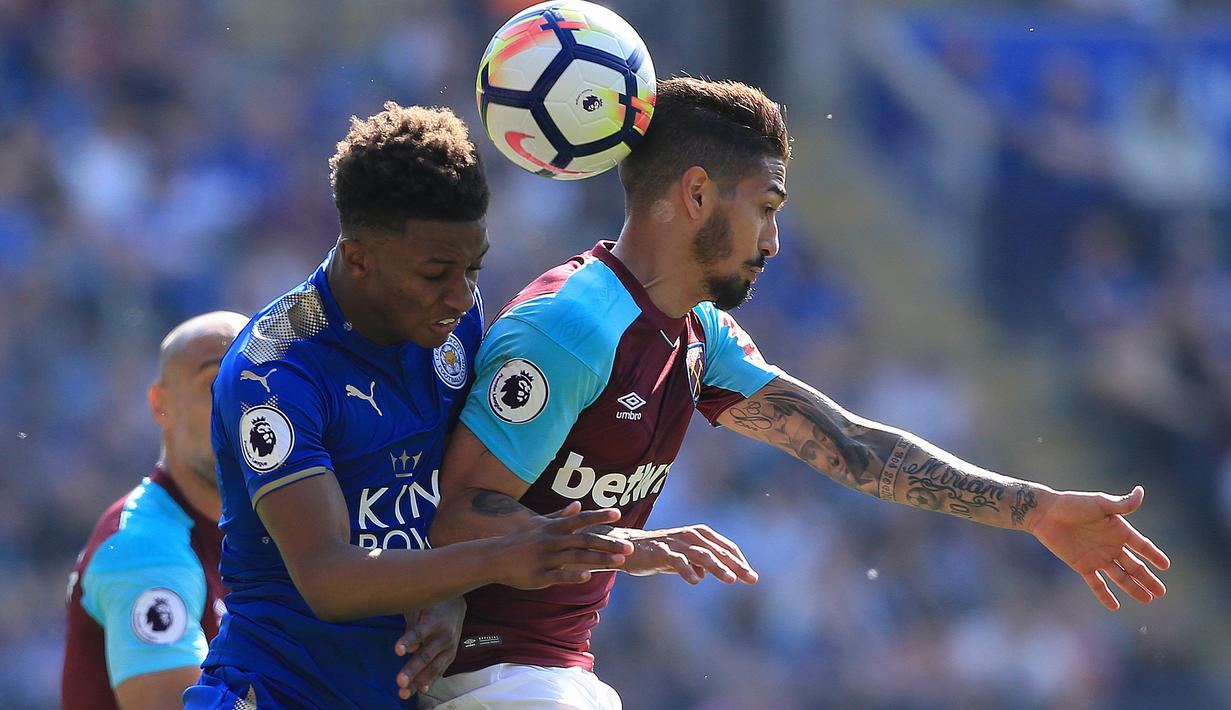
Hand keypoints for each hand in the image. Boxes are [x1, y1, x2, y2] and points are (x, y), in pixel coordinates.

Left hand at [394, 597, 465, 699]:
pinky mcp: (451, 655)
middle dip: (413, 669)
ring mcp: (450, 647)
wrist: (457, 602)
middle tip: (400, 682)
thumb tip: (409, 649)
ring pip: (434, 667)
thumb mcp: (420, 605)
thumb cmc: (432, 604)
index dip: (408, 641)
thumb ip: (412, 624)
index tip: (397, 650)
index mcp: (435, 620)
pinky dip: (431, 680)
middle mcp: (445, 636)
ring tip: (405, 691)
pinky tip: (422, 690)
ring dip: (419, 680)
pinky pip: (441, 670)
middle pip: (426, 655)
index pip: (419, 632)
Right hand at [495, 502, 633, 589]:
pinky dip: (573, 575)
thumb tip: (577, 505)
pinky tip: (588, 575)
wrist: (494, 557)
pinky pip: (559, 575)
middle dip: (608, 543)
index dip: (599, 516)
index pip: (581, 519)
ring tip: (619, 561)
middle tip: (630, 546)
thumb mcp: (538, 523)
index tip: (618, 513)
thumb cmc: (519, 540)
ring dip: (599, 558)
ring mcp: (546, 558)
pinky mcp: (540, 575)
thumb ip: (560, 515)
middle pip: (585, 540)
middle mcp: (552, 540)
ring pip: (577, 557)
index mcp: (554, 528)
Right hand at [611, 524, 758, 584]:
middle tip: (751, 579)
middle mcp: (690, 535)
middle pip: (718, 551)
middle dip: (736, 565)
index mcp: (700, 534)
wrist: (629, 547)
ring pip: (701, 554)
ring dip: (717, 567)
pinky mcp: (660, 551)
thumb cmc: (661, 552)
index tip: (751, 577)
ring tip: (730, 580)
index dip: (739, 561)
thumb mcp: (684, 557)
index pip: (725, 547)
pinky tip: (695, 581)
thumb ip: (698, 563)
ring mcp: (675, 543)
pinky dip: (686, 570)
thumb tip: (707, 574)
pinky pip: (676, 560)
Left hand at [1029, 485, 1169, 609]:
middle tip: (1161, 593)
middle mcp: (1110, 545)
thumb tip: (1141, 492)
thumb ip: (1121, 504)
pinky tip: (1115, 606)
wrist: (1045, 513)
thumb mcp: (1099, 504)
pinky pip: (1096, 583)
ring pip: (1120, 576)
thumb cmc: (1072, 504)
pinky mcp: (1082, 565)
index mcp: (1118, 530)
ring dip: (1133, 588)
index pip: (1141, 546)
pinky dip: (1104, 594)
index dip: (1153, 555)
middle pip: (1134, 566)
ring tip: (1147, 599)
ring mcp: (1097, 557)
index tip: (1165, 566)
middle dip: (1147, 579)